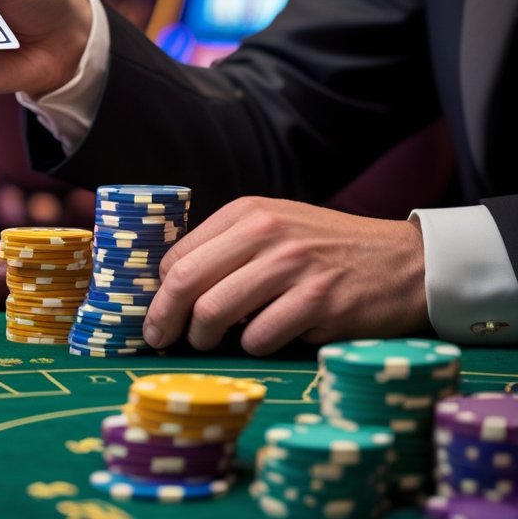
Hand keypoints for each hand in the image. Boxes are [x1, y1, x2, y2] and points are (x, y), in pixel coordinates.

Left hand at [143, 197, 428, 354]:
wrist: (407, 261)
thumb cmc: (330, 250)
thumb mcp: (276, 228)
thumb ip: (229, 248)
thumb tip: (171, 287)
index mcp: (248, 212)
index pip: (179, 255)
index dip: (159, 290)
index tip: (153, 312)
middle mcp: (266, 233)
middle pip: (186, 282)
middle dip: (163, 317)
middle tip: (158, 339)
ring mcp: (294, 267)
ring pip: (215, 311)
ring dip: (203, 338)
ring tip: (209, 343)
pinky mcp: (319, 301)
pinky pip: (260, 337)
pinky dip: (254, 346)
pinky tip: (265, 339)